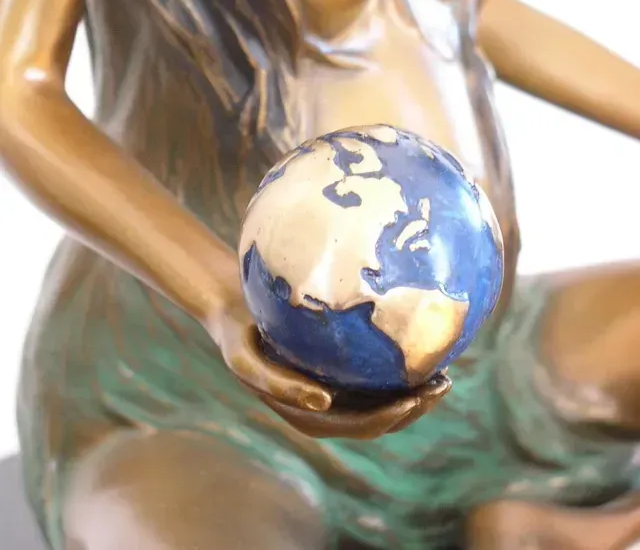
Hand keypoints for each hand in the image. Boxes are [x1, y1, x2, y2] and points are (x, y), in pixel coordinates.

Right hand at [213, 298, 451, 439]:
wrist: (233, 312)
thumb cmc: (239, 337)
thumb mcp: (247, 362)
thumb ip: (281, 385)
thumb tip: (325, 402)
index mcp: (309, 414)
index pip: (358, 425)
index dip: (389, 418)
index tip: (413, 399)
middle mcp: (328, 407)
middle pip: (381, 418)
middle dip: (415, 408)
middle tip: (442, 385)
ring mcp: (338, 388)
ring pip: (386, 399)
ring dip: (418, 394)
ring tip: (445, 375)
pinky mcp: (342, 368)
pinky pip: (379, 374)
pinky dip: (403, 370)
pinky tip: (425, 351)